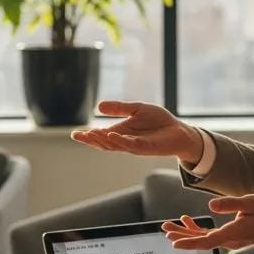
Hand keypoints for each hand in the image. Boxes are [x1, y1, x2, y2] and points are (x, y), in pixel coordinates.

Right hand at [70, 101, 203, 163]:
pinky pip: (131, 145)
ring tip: (92, 134)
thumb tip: (99, 106)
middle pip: (104, 144)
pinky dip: (120, 140)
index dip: (88, 136)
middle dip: (91, 140)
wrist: (179, 131)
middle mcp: (126, 142)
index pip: (101, 137)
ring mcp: (135, 146)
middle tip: (79, 135)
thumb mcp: (137, 109)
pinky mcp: (147, 147)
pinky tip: (112, 134)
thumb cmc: (159, 122)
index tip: (74, 134)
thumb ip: (119, 108)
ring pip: (115, 145)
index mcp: (121, 133)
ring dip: (103, 141)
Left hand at [162, 194, 253, 250]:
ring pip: (203, 238)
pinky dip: (197, 229)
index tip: (174, 242)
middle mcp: (230, 240)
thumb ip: (230, 204)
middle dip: (181, 236)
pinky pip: (210, 235)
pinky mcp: (231, 236)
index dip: (189, 241)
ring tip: (168, 227)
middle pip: (201, 241)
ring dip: (186, 232)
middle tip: (165, 230)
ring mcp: (230, 239)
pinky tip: (187, 221)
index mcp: (233, 233)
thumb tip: (210, 207)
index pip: (207, 240)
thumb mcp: (251, 202)